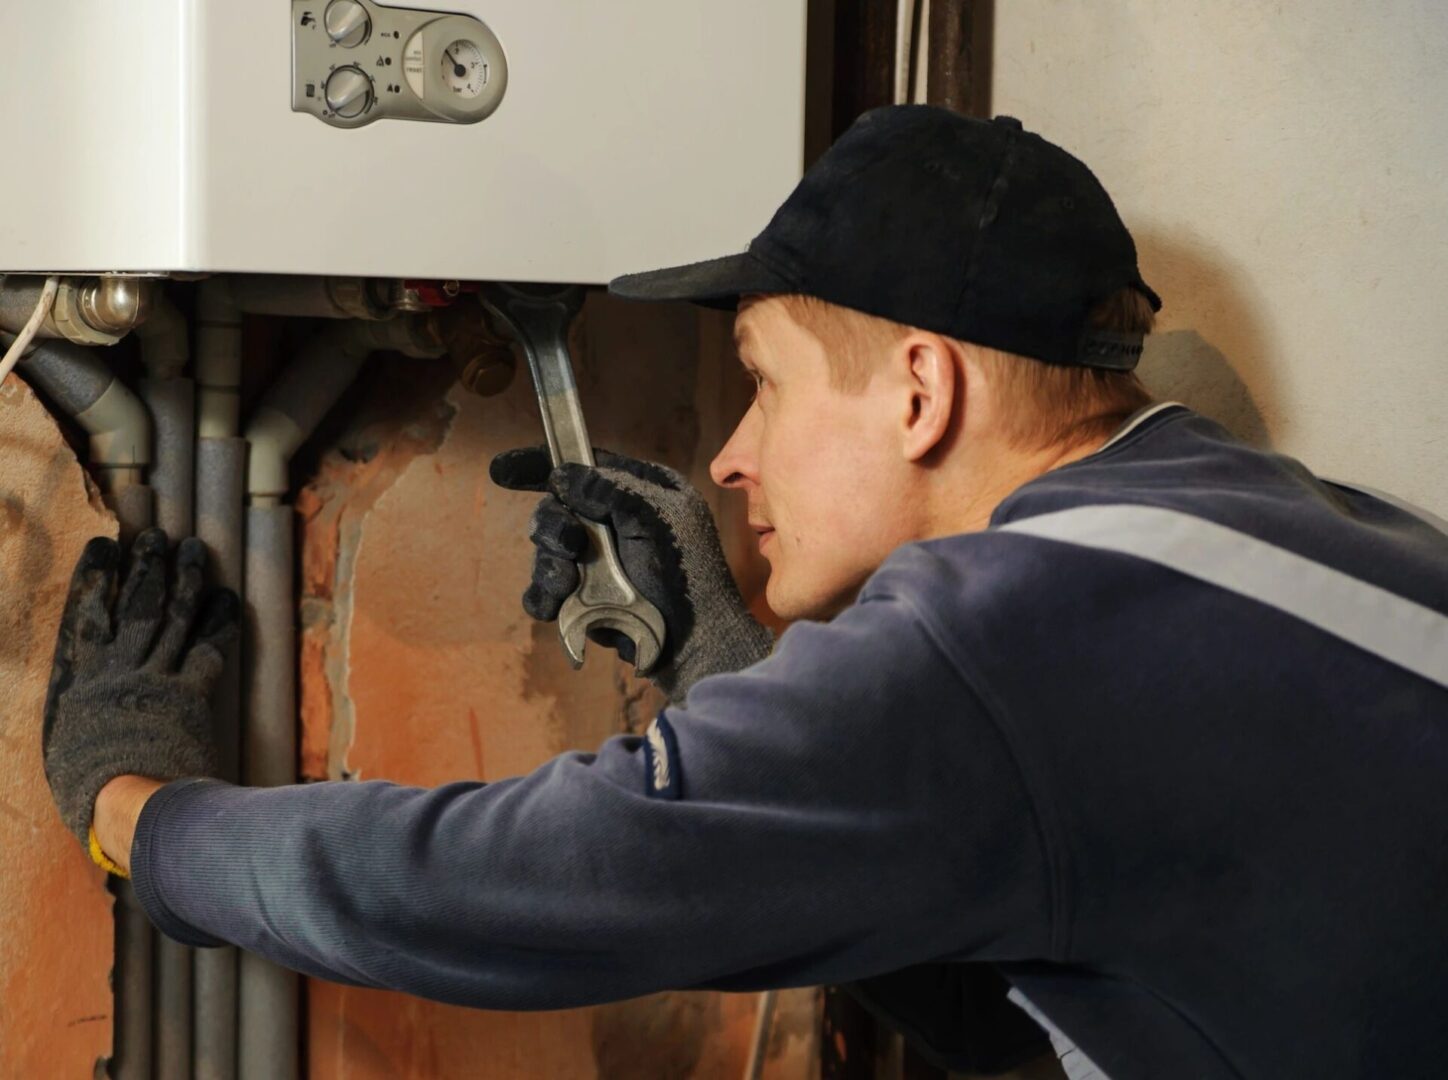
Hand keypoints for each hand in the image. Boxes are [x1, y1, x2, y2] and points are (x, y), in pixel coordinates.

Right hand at [43, 529, 238, 858]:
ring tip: (193, 549)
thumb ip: (79, 707)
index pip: (85, 614)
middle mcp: (117, 669)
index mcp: (77, 679)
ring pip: (172, 617)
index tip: (106, 546)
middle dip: (147, 566)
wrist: (125, 802)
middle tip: (158, 536)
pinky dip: (220, 621)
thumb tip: (87, 694)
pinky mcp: (191, 694)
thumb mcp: (65, 740)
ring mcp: (156, 678)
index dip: (97, 577)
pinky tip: (228, 597)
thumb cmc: (87, 785)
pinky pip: (209, 647)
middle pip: (135, 606)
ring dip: (185, 580)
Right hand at [490, 447, 772, 703]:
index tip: (502, 470)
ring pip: (545, 550)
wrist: (695, 642)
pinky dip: (543, 596)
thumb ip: (611, 491)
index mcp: (638, 492)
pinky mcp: (584, 601)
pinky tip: (554, 602)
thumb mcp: (659, 518)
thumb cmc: (689, 573)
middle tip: (570, 546)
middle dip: (553, 527)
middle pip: (555, 508)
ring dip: (549, 564)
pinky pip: (543, 592)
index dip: (542, 464)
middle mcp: (614, 523)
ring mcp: (597, 563)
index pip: (583, 465)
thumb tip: (562, 474)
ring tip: (568, 581)